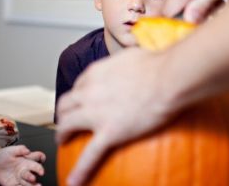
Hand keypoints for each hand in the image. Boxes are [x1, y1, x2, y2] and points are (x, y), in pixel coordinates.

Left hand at [0, 145, 45, 185]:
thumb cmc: (3, 156)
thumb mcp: (10, 150)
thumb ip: (20, 149)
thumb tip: (28, 150)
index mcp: (26, 160)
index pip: (37, 158)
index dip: (41, 158)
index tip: (42, 160)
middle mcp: (25, 170)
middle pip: (33, 172)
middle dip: (34, 174)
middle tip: (34, 176)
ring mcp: (20, 178)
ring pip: (29, 182)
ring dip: (33, 185)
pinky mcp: (14, 184)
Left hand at [55, 48, 174, 185]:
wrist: (167, 78)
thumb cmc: (157, 64)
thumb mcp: (131, 55)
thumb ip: (123, 61)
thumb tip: (129, 62)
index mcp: (95, 73)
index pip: (78, 86)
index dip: (78, 96)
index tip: (81, 102)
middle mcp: (89, 92)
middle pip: (66, 105)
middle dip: (63, 113)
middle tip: (66, 121)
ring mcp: (96, 114)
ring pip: (67, 125)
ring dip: (62, 134)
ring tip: (62, 142)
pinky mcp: (109, 133)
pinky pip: (89, 154)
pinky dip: (79, 170)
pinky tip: (73, 182)